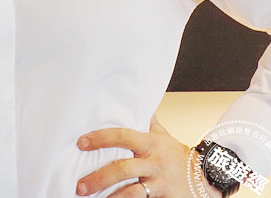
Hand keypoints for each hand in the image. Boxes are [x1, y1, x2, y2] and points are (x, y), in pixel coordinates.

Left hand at [75, 115, 217, 197]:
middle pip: (123, 169)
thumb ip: (146, 120)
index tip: (82, 143)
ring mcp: (160, 183)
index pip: (122, 136)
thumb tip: (133, 99)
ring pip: (132, 193)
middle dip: (99, 178)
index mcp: (150, 143)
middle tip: (80, 186)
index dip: (101, 138)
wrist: (207, 176)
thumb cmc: (177, 155)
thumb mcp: (162, 135)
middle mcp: (154, 163)